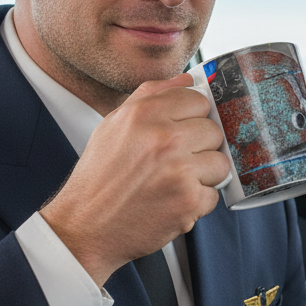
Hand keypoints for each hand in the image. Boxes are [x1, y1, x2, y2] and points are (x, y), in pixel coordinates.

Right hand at [39, 73, 229, 286]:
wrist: (85, 227)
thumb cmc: (100, 177)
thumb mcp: (114, 125)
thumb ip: (151, 96)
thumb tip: (188, 79)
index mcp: (144, 113)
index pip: (199, 100)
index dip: (193, 118)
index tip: (181, 133)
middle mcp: (164, 138)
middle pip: (214, 131)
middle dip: (200, 147)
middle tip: (175, 163)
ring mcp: (179, 170)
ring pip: (220, 163)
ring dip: (203, 176)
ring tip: (174, 183)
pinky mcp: (188, 201)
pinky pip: (214, 195)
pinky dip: (197, 202)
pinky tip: (172, 202)